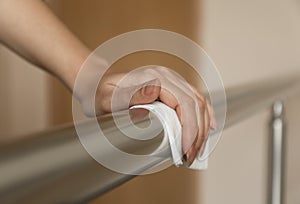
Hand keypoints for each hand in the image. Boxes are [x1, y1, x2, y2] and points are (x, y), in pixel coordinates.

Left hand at [76, 65, 216, 164]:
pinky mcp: (171, 88)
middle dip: (198, 134)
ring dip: (202, 128)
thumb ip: (128, 97)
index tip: (186, 151)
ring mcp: (171, 81)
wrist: (96, 84)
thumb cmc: (100, 94)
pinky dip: (204, 115)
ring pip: (199, 102)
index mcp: (155, 78)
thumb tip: (154, 93)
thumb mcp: (107, 99)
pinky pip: (194, 100)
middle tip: (191, 157)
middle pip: (195, 104)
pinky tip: (208, 127)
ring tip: (196, 150)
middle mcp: (167, 77)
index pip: (184, 103)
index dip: (190, 129)